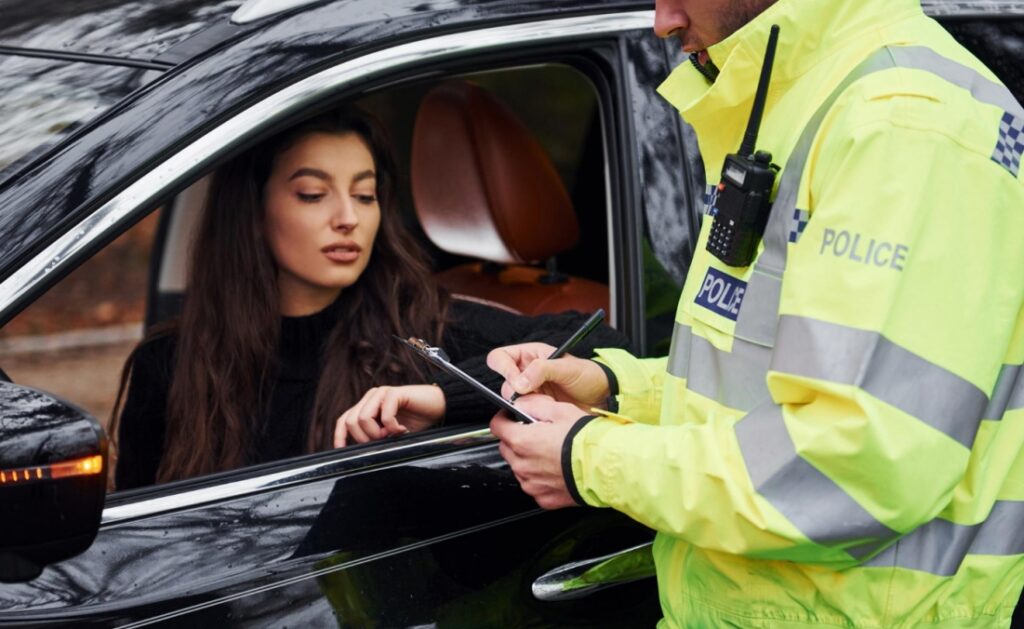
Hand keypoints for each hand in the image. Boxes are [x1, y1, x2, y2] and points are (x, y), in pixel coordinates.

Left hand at [334, 385, 445, 447]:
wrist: (439, 408)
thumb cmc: (417, 420)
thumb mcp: (391, 433)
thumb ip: (376, 436)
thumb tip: (361, 451)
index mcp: (367, 406)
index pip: (344, 420)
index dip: (340, 436)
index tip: (342, 451)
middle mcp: (371, 398)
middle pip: (351, 421)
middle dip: (364, 438)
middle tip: (382, 442)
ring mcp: (382, 393)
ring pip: (363, 418)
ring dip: (377, 433)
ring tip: (392, 435)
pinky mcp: (395, 393)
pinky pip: (384, 415)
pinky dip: (392, 427)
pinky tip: (403, 429)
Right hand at [487, 342, 609, 409]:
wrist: (602, 397)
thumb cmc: (588, 375)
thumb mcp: (567, 368)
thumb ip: (541, 370)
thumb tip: (519, 381)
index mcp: (531, 355)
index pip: (501, 357)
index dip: (503, 369)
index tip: (517, 381)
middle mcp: (527, 372)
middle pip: (504, 381)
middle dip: (516, 391)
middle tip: (533, 395)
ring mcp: (531, 391)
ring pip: (512, 399)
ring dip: (526, 403)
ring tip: (546, 402)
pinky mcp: (536, 407)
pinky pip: (523, 412)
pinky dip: (532, 413)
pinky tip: (547, 410)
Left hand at [489, 394, 589, 509]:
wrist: (605, 467)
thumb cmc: (585, 439)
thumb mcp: (560, 410)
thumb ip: (533, 406)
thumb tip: (520, 404)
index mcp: (522, 441)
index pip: (496, 427)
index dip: (503, 418)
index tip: (509, 417)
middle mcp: (522, 465)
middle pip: (506, 448)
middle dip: (516, 439)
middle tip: (536, 433)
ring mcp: (531, 484)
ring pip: (519, 468)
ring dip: (527, 459)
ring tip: (550, 452)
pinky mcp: (543, 498)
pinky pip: (533, 485)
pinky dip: (540, 477)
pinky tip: (556, 468)